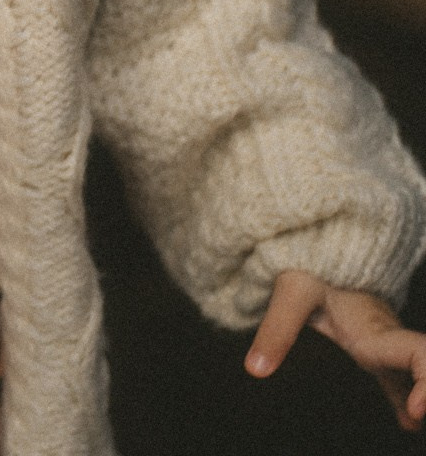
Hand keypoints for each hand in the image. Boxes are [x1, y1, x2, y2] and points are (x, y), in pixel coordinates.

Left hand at [246, 268, 425, 430]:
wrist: (319, 239)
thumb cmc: (310, 261)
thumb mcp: (291, 292)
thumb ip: (276, 330)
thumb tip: (256, 370)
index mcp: (376, 330)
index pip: (420, 355)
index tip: (415, 410)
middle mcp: (390, 338)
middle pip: (424, 367)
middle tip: (410, 424)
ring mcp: (386, 340)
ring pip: (413, 372)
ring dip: (417, 396)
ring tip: (409, 426)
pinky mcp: (375, 340)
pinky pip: (397, 371)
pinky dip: (404, 392)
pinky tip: (404, 418)